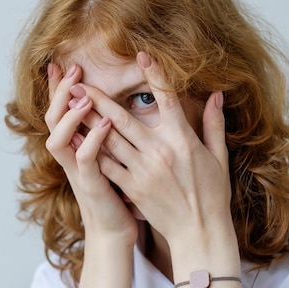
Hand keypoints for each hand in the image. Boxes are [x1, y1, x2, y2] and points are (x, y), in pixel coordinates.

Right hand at [44, 63, 137, 245]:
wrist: (115, 233)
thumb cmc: (116, 195)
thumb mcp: (108, 160)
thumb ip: (105, 135)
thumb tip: (112, 109)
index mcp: (73, 149)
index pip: (59, 113)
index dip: (55, 89)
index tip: (58, 63)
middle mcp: (70, 158)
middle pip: (52, 120)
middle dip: (60, 93)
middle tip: (73, 70)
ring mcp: (77, 173)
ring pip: (58, 140)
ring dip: (70, 116)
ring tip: (85, 97)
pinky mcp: (92, 186)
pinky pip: (85, 161)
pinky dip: (92, 141)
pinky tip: (107, 124)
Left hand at [71, 53, 235, 248]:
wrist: (199, 232)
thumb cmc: (212, 194)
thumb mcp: (218, 157)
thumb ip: (213, 123)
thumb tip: (216, 94)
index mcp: (182, 139)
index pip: (166, 99)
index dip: (154, 75)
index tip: (141, 55)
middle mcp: (159, 151)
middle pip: (123, 118)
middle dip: (98, 98)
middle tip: (78, 82)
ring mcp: (142, 170)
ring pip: (108, 139)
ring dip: (87, 120)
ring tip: (70, 104)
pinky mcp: (131, 187)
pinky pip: (106, 165)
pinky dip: (90, 151)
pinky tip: (76, 138)